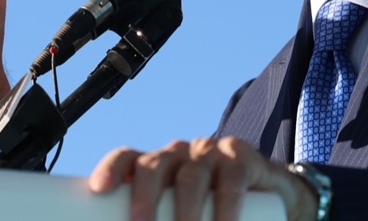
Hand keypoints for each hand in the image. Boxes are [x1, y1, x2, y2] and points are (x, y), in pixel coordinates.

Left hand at [89, 137, 317, 220]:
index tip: (98, 189)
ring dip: (184, 211)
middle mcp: (180, 154)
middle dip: (144, 195)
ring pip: (190, 176)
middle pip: (155, 165)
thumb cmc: (211, 212)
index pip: (128, 158)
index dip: (111, 168)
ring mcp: (210, 154)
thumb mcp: (177, 214)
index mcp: (158, 165)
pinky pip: (230, 182)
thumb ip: (157, 220)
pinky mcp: (241, 161)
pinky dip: (225, 209)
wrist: (269, 197)